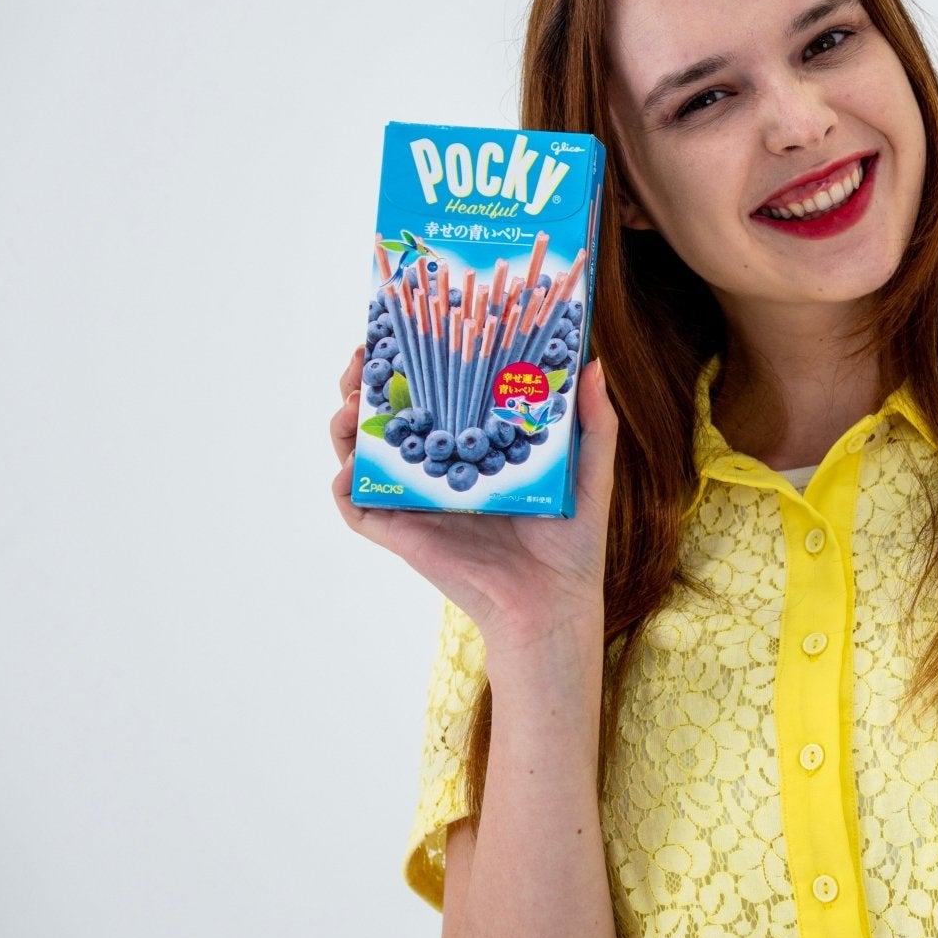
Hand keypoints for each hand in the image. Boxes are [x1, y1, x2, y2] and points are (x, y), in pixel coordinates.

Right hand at [328, 343, 617, 664]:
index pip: (436, 397)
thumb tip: (592, 364)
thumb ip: (593, 421)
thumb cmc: (572, 544)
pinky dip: (345, 485)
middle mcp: (439, 472)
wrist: (552, 604)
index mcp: (475, 451)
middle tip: (361, 359)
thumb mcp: (588, 472)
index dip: (413, 366)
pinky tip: (351, 465)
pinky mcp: (402, 534)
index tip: (403, 333)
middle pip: (389, 418)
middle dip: (365, 384)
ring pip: (362, 455)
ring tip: (351, 402)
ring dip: (346, 424)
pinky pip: (358, 508)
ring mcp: (416, 502)